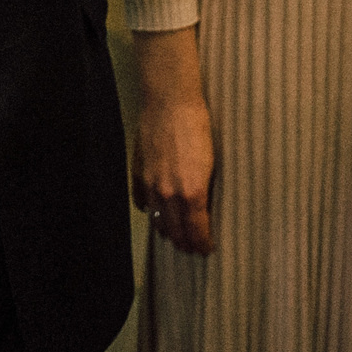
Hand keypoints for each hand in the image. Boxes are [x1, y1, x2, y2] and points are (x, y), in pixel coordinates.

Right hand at [132, 27, 214, 252]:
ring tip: (175, 236)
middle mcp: (169, 194)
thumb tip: (204, 207)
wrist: (171, 101)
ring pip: (157, 220)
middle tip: (192, 248)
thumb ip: (205, 189)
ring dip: (167, 231)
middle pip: (175, 231)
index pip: (196, 231)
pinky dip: (149, 210)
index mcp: (192, 193)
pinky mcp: (139, 172)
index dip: (202, 244)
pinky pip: (142, 201)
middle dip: (185, 243)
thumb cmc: (198, 126)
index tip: (206, 250)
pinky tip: (154, 212)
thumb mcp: (212, 161)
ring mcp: (151, 184)